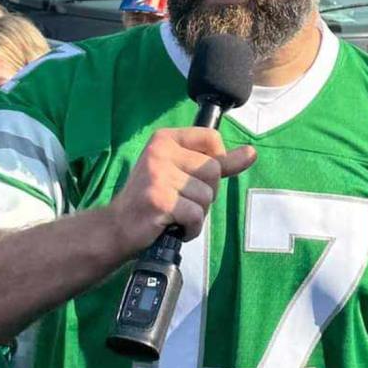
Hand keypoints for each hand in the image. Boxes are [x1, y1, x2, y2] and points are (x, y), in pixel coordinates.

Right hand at [109, 128, 255, 250]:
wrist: (116, 229)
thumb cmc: (154, 199)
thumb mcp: (184, 173)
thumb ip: (220, 162)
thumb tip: (252, 153)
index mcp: (165, 138)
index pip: (212, 137)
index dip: (216, 160)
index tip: (197, 176)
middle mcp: (159, 152)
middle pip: (214, 170)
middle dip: (206, 193)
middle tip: (180, 200)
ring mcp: (157, 176)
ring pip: (207, 195)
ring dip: (197, 213)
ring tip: (174, 214)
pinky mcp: (158, 201)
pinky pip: (196, 215)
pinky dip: (190, 228)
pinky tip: (173, 227)